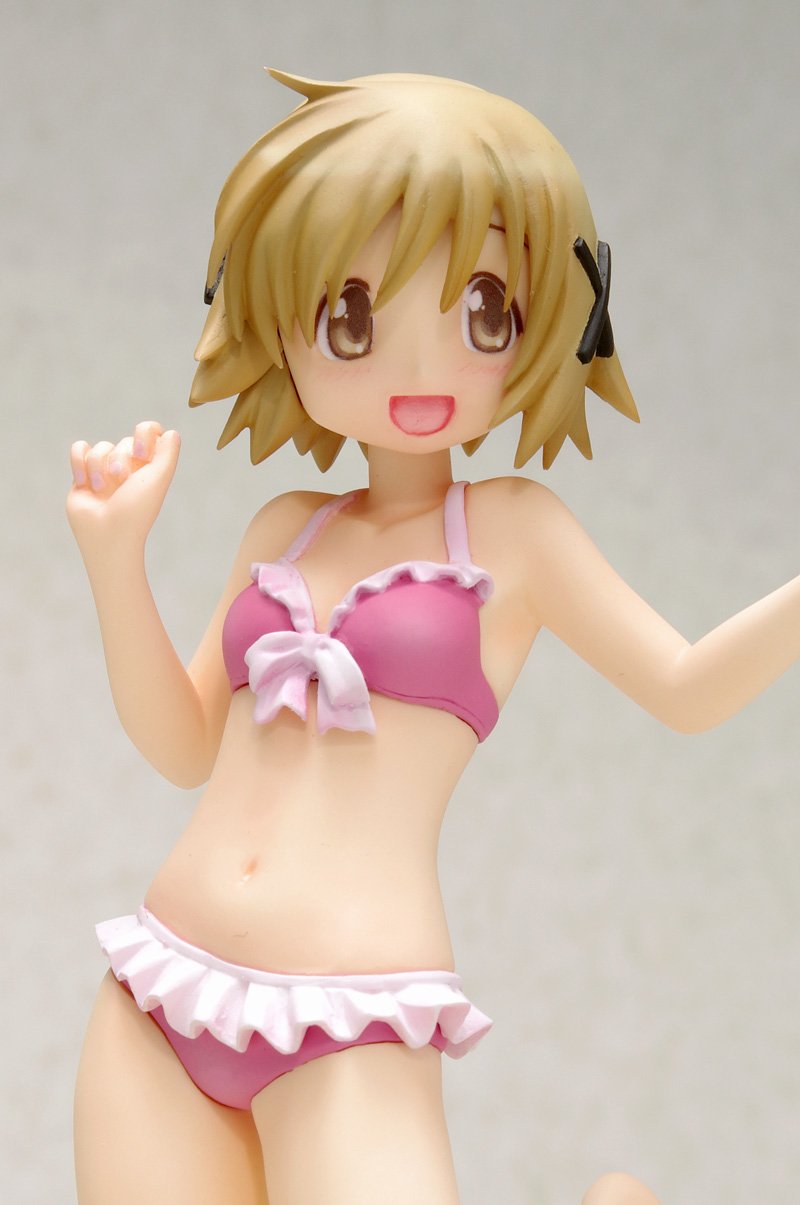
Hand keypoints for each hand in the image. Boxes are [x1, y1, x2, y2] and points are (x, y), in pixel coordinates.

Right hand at [67, 421, 180, 557]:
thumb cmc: (136, 510)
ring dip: (99, 468)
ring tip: (101, 491)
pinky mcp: (83, 475)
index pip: (149, 431)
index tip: (141, 455)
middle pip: (124, 441)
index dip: (144, 434)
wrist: (106, 535)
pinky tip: (84, 483)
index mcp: (150, 467)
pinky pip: (79, 449)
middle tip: (121, 483)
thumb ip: (168, 454)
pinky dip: (79, 463)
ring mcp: (105, 471)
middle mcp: (129, 468)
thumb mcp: (158, 479)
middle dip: (120, 461)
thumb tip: (171, 432)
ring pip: (100, 447)